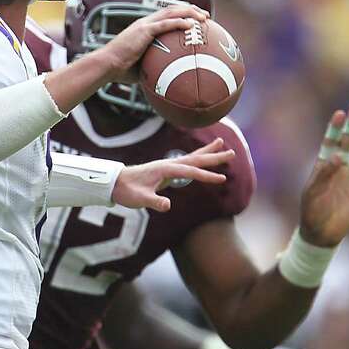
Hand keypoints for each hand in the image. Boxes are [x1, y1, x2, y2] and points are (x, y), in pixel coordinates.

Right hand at [99, 5, 209, 83]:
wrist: (107, 65)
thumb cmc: (121, 70)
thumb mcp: (142, 68)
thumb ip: (154, 68)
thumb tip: (167, 81)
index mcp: (145, 28)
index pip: (167, 16)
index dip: (183, 15)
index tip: (197, 21)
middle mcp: (146, 22)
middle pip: (173, 10)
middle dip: (191, 10)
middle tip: (206, 17)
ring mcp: (145, 25)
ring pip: (172, 13)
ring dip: (190, 13)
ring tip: (204, 18)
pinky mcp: (144, 30)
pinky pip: (165, 24)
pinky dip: (179, 22)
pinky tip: (191, 25)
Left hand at [112, 138, 233, 211]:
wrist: (115, 183)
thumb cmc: (127, 191)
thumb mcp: (140, 199)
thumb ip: (153, 201)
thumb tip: (167, 205)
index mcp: (165, 169)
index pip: (191, 171)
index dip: (207, 176)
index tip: (222, 179)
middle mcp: (169, 163)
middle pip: (196, 158)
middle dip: (214, 156)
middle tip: (233, 153)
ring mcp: (168, 165)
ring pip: (193, 156)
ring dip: (208, 151)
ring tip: (222, 143)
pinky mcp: (167, 169)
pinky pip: (187, 162)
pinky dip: (198, 157)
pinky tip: (203, 156)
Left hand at [298, 107, 348, 246]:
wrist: (321, 233)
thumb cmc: (311, 211)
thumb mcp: (311, 191)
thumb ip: (324, 173)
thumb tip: (338, 156)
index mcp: (324, 166)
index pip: (330, 142)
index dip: (334, 129)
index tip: (339, 114)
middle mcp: (339, 169)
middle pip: (347, 143)